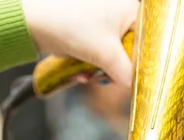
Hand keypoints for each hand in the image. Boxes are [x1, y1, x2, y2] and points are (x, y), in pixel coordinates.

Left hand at [22, 0, 138, 87]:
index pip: (149, 41)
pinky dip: (91, 66)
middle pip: (131, 51)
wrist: (33, 20)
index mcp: (131, 8)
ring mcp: (103, 22)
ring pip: (114, 57)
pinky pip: (99, 55)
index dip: (143, 62)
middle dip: (117, 70)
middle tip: (106, 77)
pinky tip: (81, 72)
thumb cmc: (70, 24)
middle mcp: (119, 11)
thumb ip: (127, 73)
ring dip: (101, 72)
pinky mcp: (89, 32)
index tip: (135, 78)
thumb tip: (137, 87)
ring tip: (88, 74)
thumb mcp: (106, 54)